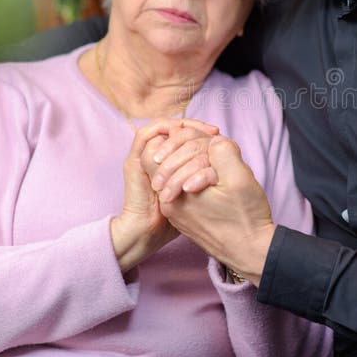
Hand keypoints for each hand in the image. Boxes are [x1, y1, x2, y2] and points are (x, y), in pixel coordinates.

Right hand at [110, 118, 216, 272]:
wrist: (148, 231)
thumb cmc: (177, 219)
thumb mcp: (199, 194)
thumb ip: (206, 176)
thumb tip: (223, 156)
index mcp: (172, 164)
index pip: (184, 135)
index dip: (200, 131)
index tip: (218, 134)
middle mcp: (157, 157)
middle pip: (174, 127)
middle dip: (194, 125)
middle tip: (213, 130)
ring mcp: (143, 157)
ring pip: (160, 126)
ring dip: (180, 126)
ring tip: (199, 132)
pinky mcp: (134, 160)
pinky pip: (144, 134)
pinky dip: (162, 129)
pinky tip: (180, 133)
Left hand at [159, 135, 275, 285]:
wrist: (250, 252)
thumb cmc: (245, 218)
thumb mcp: (239, 176)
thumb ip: (221, 150)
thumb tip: (211, 139)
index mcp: (172, 194)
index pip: (163, 151)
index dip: (183, 136)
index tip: (207, 137)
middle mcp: (168, 204)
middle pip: (165, 161)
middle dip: (188, 147)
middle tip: (210, 146)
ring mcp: (176, 211)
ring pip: (175, 173)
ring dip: (194, 162)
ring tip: (215, 164)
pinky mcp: (186, 217)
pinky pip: (183, 188)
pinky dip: (197, 176)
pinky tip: (215, 180)